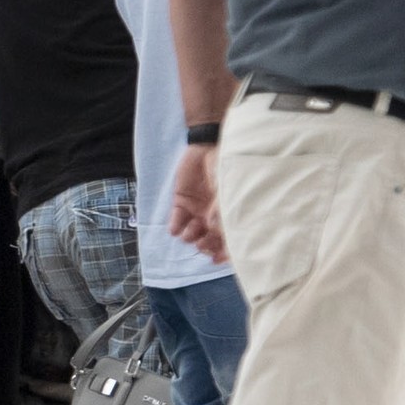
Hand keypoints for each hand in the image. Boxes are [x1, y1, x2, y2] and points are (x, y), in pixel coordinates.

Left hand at [168, 143, 226, 263]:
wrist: (207, 145)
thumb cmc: (225, 165)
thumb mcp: (228, 187)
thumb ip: (221, 207)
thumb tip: (213, 228)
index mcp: (229, 214)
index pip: (228, 239)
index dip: (224, 252)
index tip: (217, 259)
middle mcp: (213, 216)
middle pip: (209, 241)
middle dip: (205, 246)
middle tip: (202, 244)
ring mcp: (197, 210)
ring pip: (192, 234)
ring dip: (190, 237)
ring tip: (191, 232)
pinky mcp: (181, 203)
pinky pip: (176, 220)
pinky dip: (175, 226)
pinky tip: (175, 229)